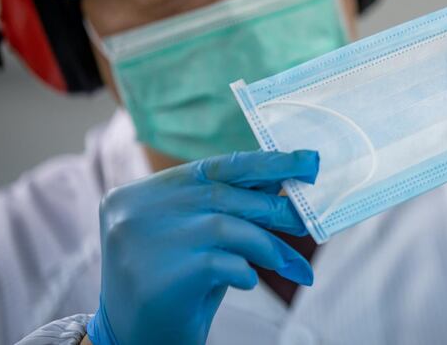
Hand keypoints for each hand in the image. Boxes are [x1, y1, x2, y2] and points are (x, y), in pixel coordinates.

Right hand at [86, 150, 317, 344]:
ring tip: (284, 262)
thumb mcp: (198, 237)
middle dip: (273, 208)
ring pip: (227, 226)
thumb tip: (284, 175)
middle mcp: (137, 211)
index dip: (267, 162)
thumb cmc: (177, 285)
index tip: (308, 161)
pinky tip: (246, 281)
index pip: (214, 167)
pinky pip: (223, 263)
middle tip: (304, 222)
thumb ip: (229, 205)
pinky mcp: (163, 277)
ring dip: (266, 244)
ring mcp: (147, 242)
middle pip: (223, 194)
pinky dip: (246, 270)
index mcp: (141, 193)